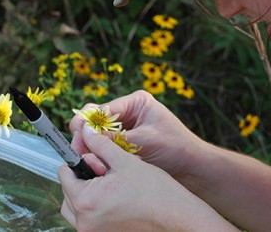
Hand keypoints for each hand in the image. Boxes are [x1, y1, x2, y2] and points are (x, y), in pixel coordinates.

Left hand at [59, 129, 235, 230]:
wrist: (177, 217)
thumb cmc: (155, 190)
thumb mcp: (125, 161)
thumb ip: (100, 144)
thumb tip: (85, 130)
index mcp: (85, 200)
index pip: (65, 174)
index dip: (80, 161)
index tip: (97, 159)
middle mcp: (84, 222)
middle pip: (68, 193)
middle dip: (82, 179)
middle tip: (106, 173)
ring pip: (75, 210)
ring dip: (86, 196)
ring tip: (110, 187)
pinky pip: (89, 221)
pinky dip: (95, 210)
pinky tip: (116, 200)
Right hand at [69, 90, 209, 181]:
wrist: (192, 168)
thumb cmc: (176, 149)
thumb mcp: (145, 141)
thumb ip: (116, 138)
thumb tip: (85, 135)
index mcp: (136, 102)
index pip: (104, 109)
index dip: (88, 122)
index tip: (78, 135)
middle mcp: (128, 113)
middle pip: (95, 120)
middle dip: (85, 135)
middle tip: (78, 151)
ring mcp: (124, 130)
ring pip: (96, 136)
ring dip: (89, 148)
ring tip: (88, 162)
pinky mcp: (123, 146)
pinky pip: (103, 149)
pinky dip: (98, 156)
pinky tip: (96, 166)